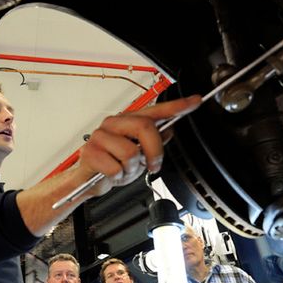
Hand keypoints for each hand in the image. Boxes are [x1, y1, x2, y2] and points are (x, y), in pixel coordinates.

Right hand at [77, 95, 200, 195]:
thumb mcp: (139, 155)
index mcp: (127, 121)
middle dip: (155, 151)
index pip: (155, 110)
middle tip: (153, 164)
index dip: (177, 106)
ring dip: (132, 168)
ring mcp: (100, 136)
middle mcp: (114, 124)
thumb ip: (153, 142)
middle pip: (145, 127)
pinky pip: (116, 167)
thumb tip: (169, 130)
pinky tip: (112, 173)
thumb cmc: (111, 165)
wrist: (88, 181)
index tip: (195, 101)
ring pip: (131, 152)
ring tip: (124, 169)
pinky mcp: (90, 152)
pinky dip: (118, 176)